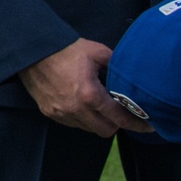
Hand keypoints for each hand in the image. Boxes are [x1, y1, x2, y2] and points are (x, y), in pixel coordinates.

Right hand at [19, 38, 151, 136]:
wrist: (31, 49)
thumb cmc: (65, 49)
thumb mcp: (97, 52)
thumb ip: (117, 65)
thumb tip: (130, 73)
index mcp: (90, 95)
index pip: (120, 119)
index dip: (138, 124)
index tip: (148, 126)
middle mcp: (75, 109)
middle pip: (105, 131)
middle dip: (116, 124)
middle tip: (120, 113)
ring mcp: (60, 112)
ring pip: (88, 128)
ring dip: (97, 121)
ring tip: (98, 106)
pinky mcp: (48, 111)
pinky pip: (71, 123)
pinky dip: (80, 117)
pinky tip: (80, 103)